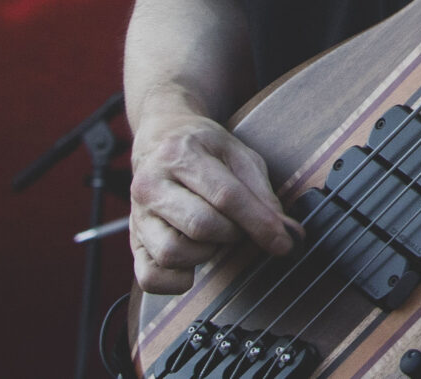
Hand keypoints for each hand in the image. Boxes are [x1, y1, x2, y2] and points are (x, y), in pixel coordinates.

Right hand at [126, 103, 301, 293]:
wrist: (160, 140)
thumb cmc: (204, 149)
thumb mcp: (238, 154)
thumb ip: (262, 192)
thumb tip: (286, 233)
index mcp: (179, 154)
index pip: (225, 196)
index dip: (259, 223)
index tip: (285, 242)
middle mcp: (150, 185)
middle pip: (200, 226)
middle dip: (232, 233)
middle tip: (238, 226)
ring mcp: (137, 216)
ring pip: (173, 253)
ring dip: (206, 253)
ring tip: (213, 235)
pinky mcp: (133, 243)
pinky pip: (151, 279)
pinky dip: (177, 280)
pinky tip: (193, 260)